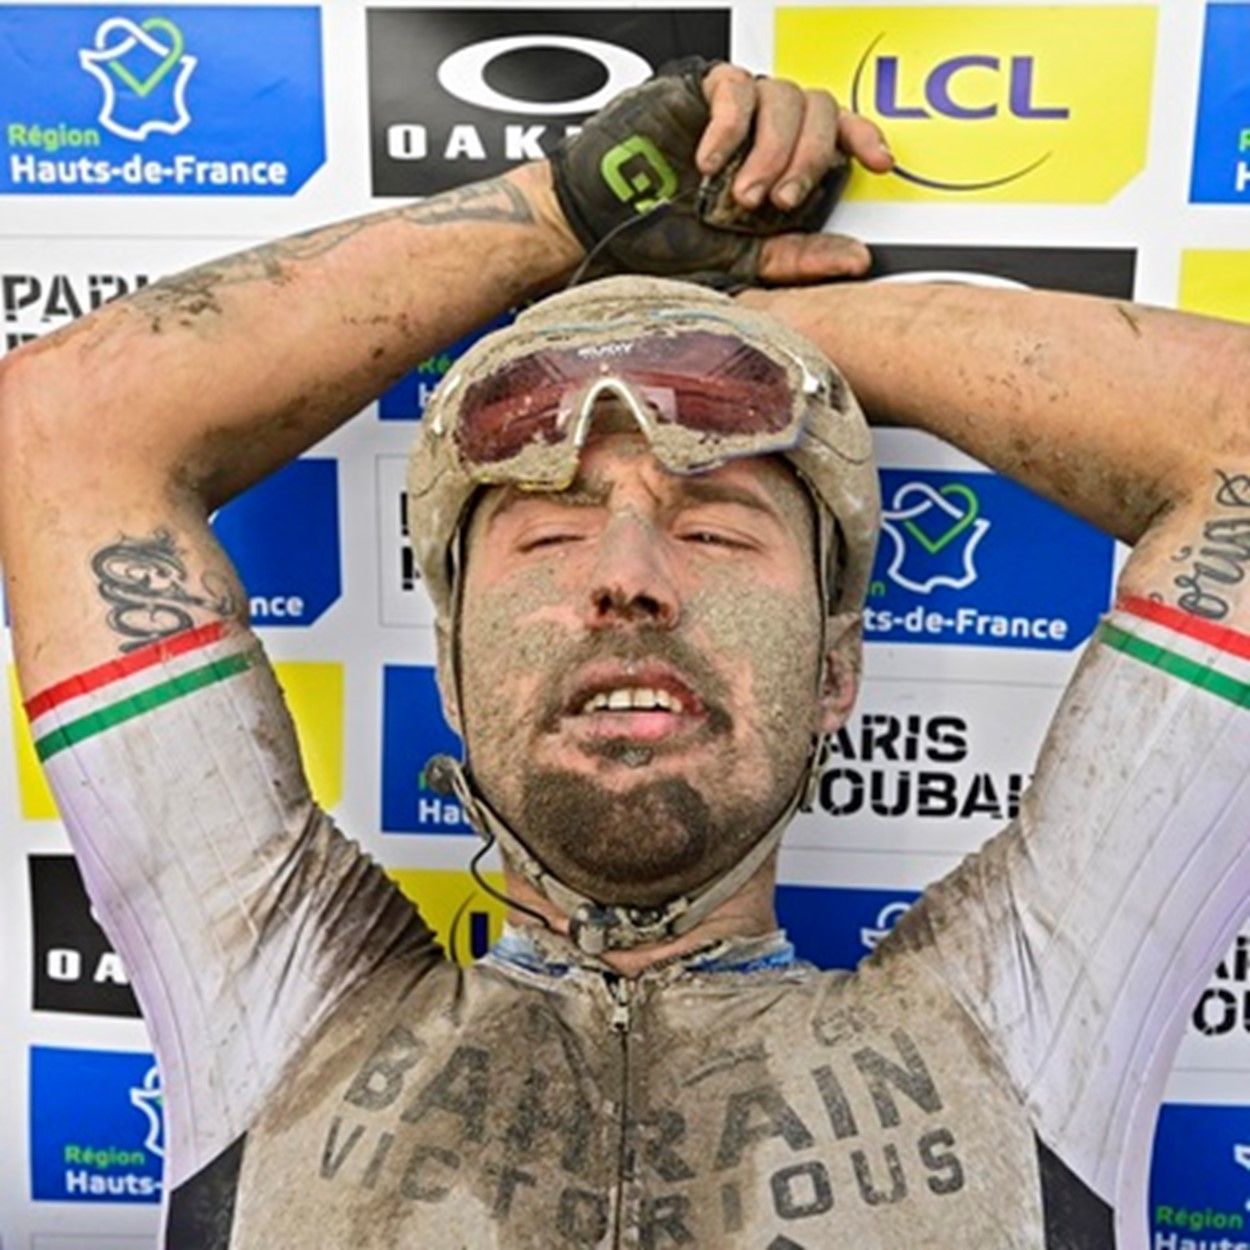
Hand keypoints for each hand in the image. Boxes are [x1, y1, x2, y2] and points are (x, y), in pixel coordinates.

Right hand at [549, 57, 891, 284]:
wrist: (600, 225)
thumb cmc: (661, 238)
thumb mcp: (741, 258)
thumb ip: (796, 256)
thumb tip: (857, 260)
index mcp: (781, 164)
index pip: (837, 131)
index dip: (862, 138)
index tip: (879, 162)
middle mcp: (763, 132)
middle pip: (818, 111)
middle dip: (805, 160)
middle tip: (775, 201)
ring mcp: (733, 110)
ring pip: (785, 97)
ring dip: (770, 151)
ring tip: (737, 193)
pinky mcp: (698, 90)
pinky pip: (736, 89)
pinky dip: (730, 127)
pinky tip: (710, 162)